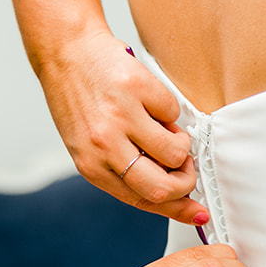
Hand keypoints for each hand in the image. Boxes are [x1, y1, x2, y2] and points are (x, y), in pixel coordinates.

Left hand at [35, 29, 208, 225]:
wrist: (66, 54)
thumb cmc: (79, 101)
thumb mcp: (90, 145)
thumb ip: (123, 169)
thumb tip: (171, 192)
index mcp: (92, 166)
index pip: (143, 200)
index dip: (177, 209)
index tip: (199, 212)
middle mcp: (104, 145)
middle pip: (162, 187)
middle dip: (185, 182)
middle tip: (185, 166)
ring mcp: (121, 116)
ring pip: (175, 151)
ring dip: (180, 143)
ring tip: (163, 129)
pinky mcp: (137, 88)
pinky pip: (174, 112)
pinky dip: (168, 109)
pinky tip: (148, 101)